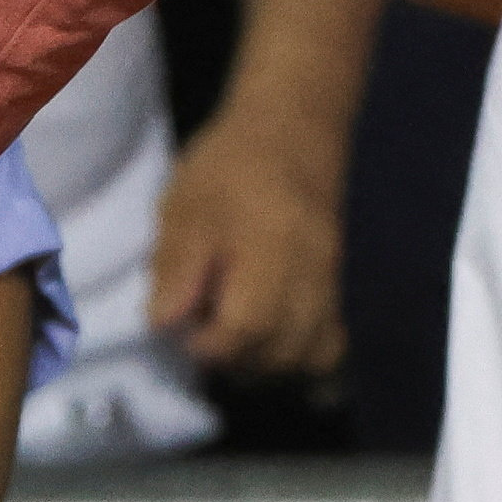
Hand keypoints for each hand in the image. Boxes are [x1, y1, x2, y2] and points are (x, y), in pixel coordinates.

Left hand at [151, 116, 348, 381]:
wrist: (291, 135)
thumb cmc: (227, 167)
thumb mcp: (184, 207)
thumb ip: (176, 267)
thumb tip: (163, 325)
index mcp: (270, 251)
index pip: (248, 326)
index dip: (210, 346)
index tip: (182, 336)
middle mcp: (312, 275)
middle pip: (282, 350)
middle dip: (235, 361)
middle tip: (200, 339)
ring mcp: (332, 283)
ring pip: (310, 355)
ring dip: (266, 366)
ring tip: (229, 343)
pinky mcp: (337, 288)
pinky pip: (330, 344)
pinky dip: (299, 359)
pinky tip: (266, 347)